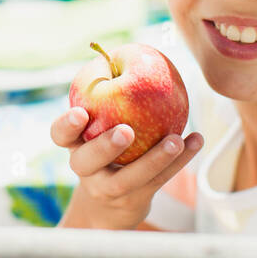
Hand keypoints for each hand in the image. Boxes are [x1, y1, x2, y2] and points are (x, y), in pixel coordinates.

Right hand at [51, 106, 203, 230]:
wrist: (110, 205)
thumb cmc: (107, 147)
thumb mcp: (100, 124)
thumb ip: (107, 96)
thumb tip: (124, 52)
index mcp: (74, 145)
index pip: (60, 136)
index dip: (66, 125)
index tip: (81, 113)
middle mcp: (86, 169)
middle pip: (86, 162)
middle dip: (105, 147)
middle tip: (126, 132)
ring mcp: (109, 189)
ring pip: (129, 179)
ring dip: (154, 158)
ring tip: (176, 139)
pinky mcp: (135, 200)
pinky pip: (158, 181)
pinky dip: (179, 161)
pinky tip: (196, 140)